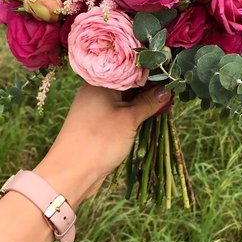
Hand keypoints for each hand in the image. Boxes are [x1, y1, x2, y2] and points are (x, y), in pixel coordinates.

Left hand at [34, 83, 170, 208]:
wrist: (71, 172)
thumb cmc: (99, 140)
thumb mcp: (129, 119)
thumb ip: (148, 102)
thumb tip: (166, 90)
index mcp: (99, 81)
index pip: (128, 68)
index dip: (149, 71)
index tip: (169, 75)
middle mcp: (95, 90)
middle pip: (126, 82)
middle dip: (148, 87)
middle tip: (171, 90)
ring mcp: (94, 106)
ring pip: (123, 98)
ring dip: (141, 101)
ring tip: (164, 101)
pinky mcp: (96, 122)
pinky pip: (118, 110)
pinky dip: (132, 112)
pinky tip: (148, 114)